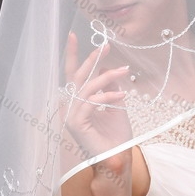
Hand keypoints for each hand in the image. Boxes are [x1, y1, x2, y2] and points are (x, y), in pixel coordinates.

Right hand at [60, 31, 132, 175]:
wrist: (116, 160)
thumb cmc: (116, 138)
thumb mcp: (116, 107)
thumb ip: (111, 89)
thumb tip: (110, 70)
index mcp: (77, 103)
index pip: (73, 76)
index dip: (72, 56)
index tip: (73, 35)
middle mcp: (70, 108)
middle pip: (77, 77)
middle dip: (91, 60)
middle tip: (106, 46)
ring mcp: (71, 117)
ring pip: (87, 88)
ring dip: (107, 77)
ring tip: (124, 71)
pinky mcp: (76, 124)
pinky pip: (92, 102)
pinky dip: (107, 96)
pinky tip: (121, 95)